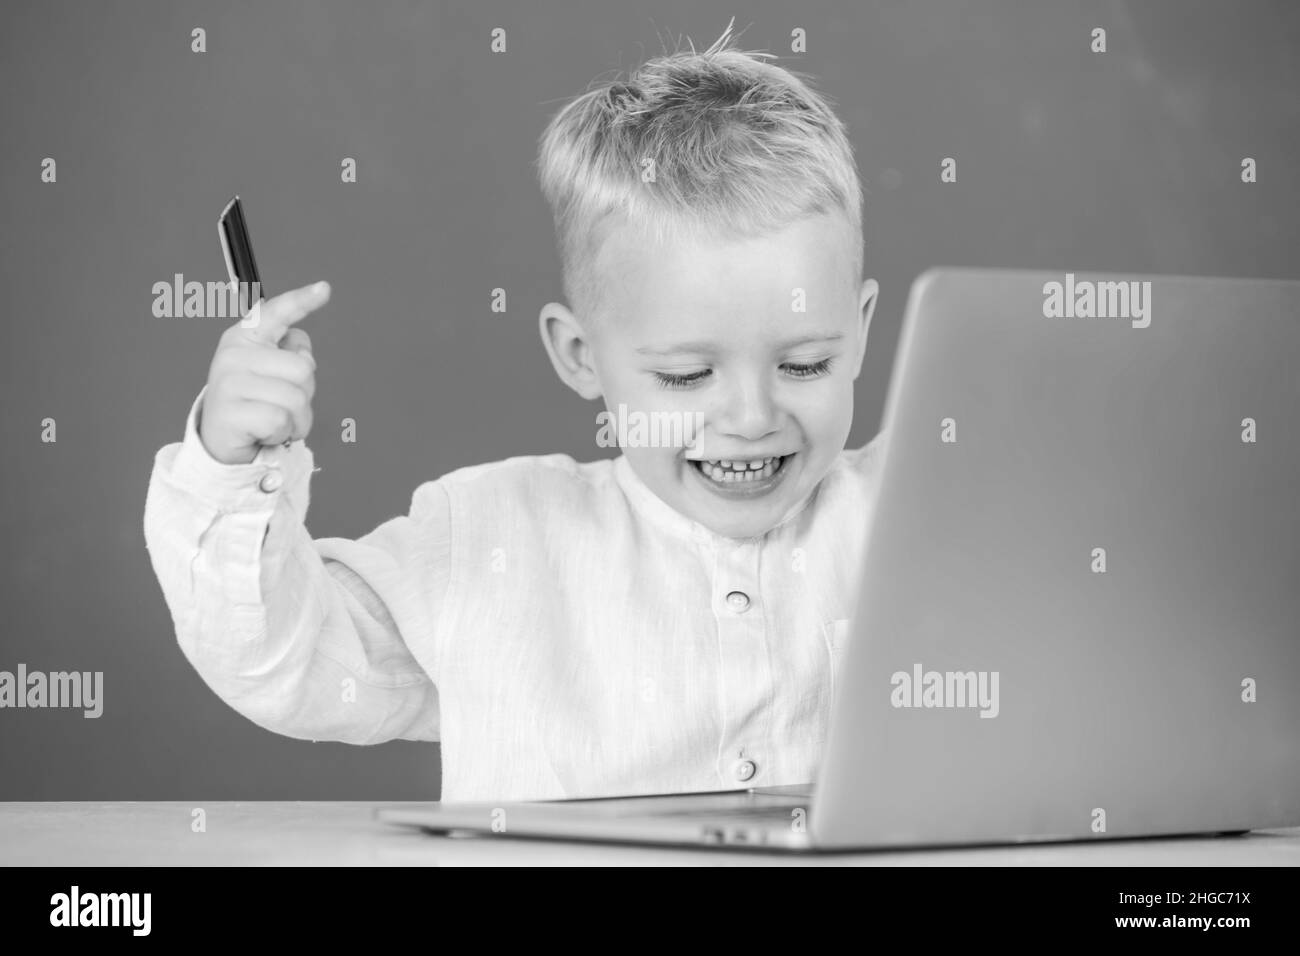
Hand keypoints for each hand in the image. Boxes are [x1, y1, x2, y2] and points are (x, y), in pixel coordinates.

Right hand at [196, 281, 329, 465]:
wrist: (221, 442)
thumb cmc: (254, 404)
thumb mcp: (272, 373)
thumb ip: (289, 355)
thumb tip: (303, 351)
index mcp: (245, 338)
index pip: (276, 313)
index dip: (301, 300)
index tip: (324, 289)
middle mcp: (234, 354)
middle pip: (304, 369)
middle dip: (305, 395)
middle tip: (281, 406)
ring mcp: (229, 382)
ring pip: (296, 398)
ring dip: (296, 420)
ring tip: (275, 422)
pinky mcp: (230, 412)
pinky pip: (281, 421)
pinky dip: (282, 433)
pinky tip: (266, 433)